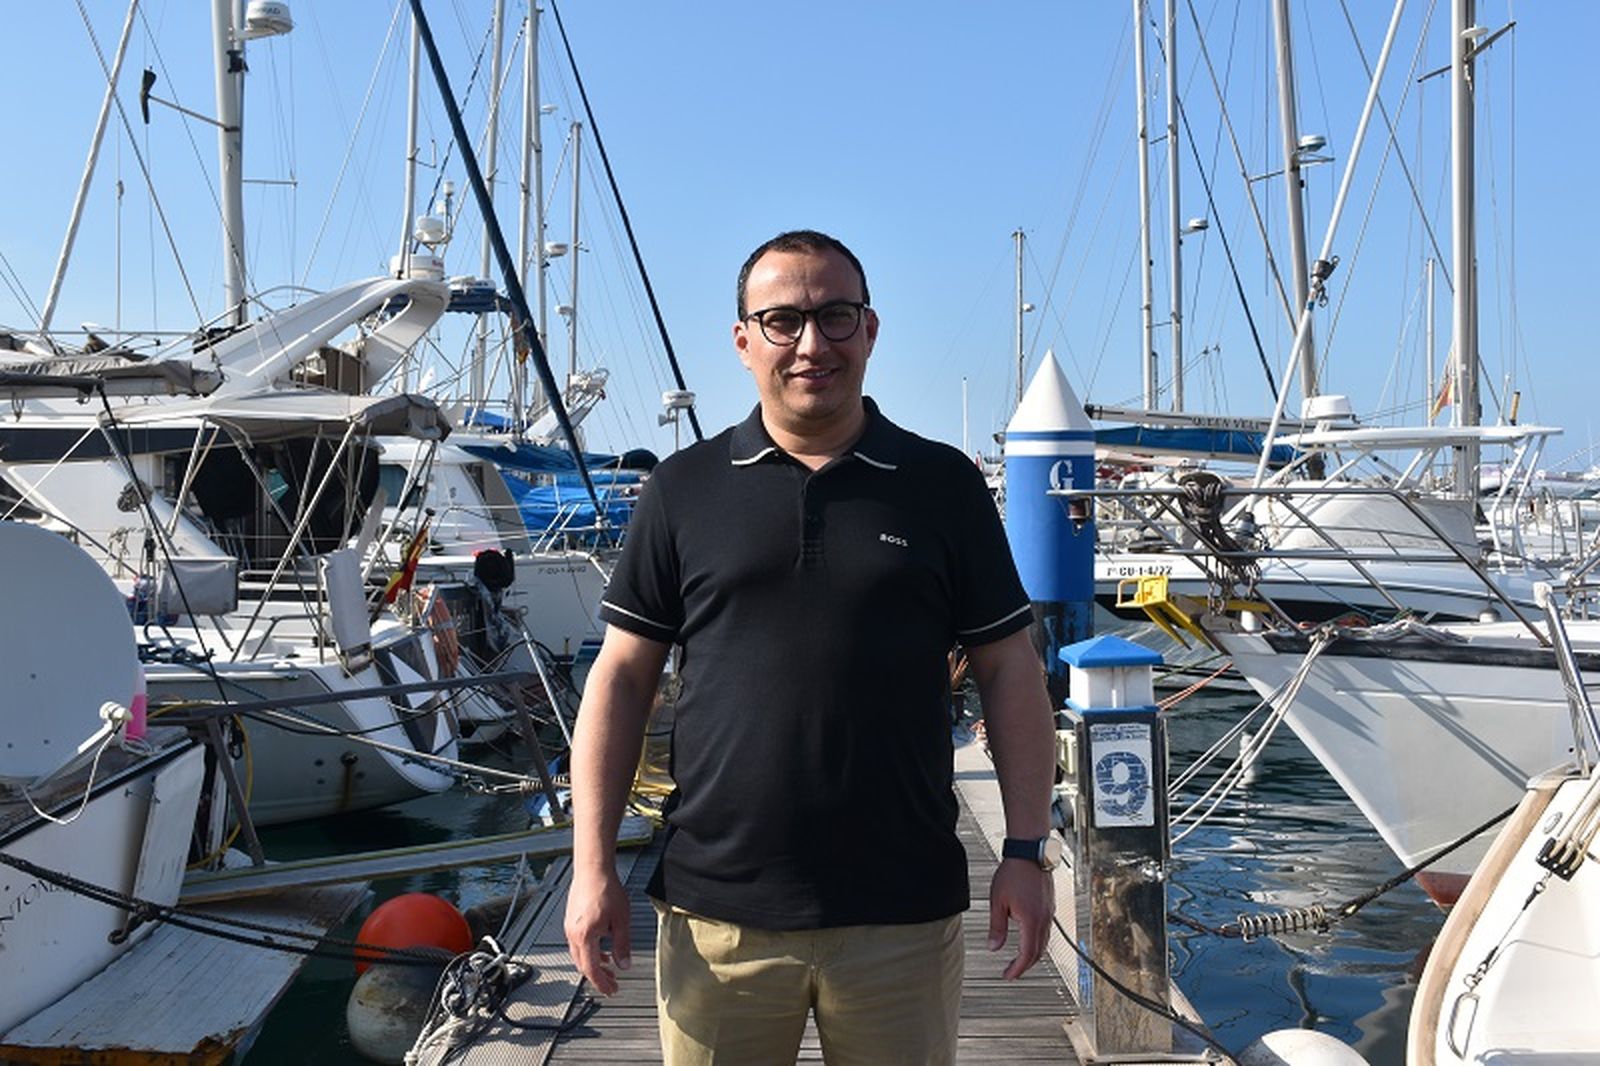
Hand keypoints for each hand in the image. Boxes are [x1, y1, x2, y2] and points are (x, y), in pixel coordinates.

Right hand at [564, 864, 632, 995]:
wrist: (593, 869)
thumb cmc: (606, 889)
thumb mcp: (621, 920)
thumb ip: (623, 945)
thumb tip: (625, 964)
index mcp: (585, 937)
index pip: (591, 969)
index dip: (602, 983)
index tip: (611, 990)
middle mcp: (573, 934)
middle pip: (583, 965)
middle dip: (598, 977)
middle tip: (612, 984)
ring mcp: (570, 927)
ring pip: (579, 955)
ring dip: (594, 964)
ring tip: (609, 968)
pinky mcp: (571, 920)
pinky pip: (578, 944)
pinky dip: (590, 952)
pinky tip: (602, 949)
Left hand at [987, 858, 1053, 979]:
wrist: (1030, 852)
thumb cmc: (1014, 872)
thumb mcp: (998, 902)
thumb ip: (997, 927)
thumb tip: (994, 947)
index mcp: (1032, 921)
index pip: (1027, 955)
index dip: (1017, 969)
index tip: (1008, 976)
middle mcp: (1044, 919)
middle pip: (1038, 952)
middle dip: (1025, 965)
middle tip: (1012, 971)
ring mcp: (1049, 912)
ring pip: (1044, 941)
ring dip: (1032, 953)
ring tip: (1018, 958)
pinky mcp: (1049, 905)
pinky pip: (1046, 930)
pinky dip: (1037, 940)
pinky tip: (1028, 936)